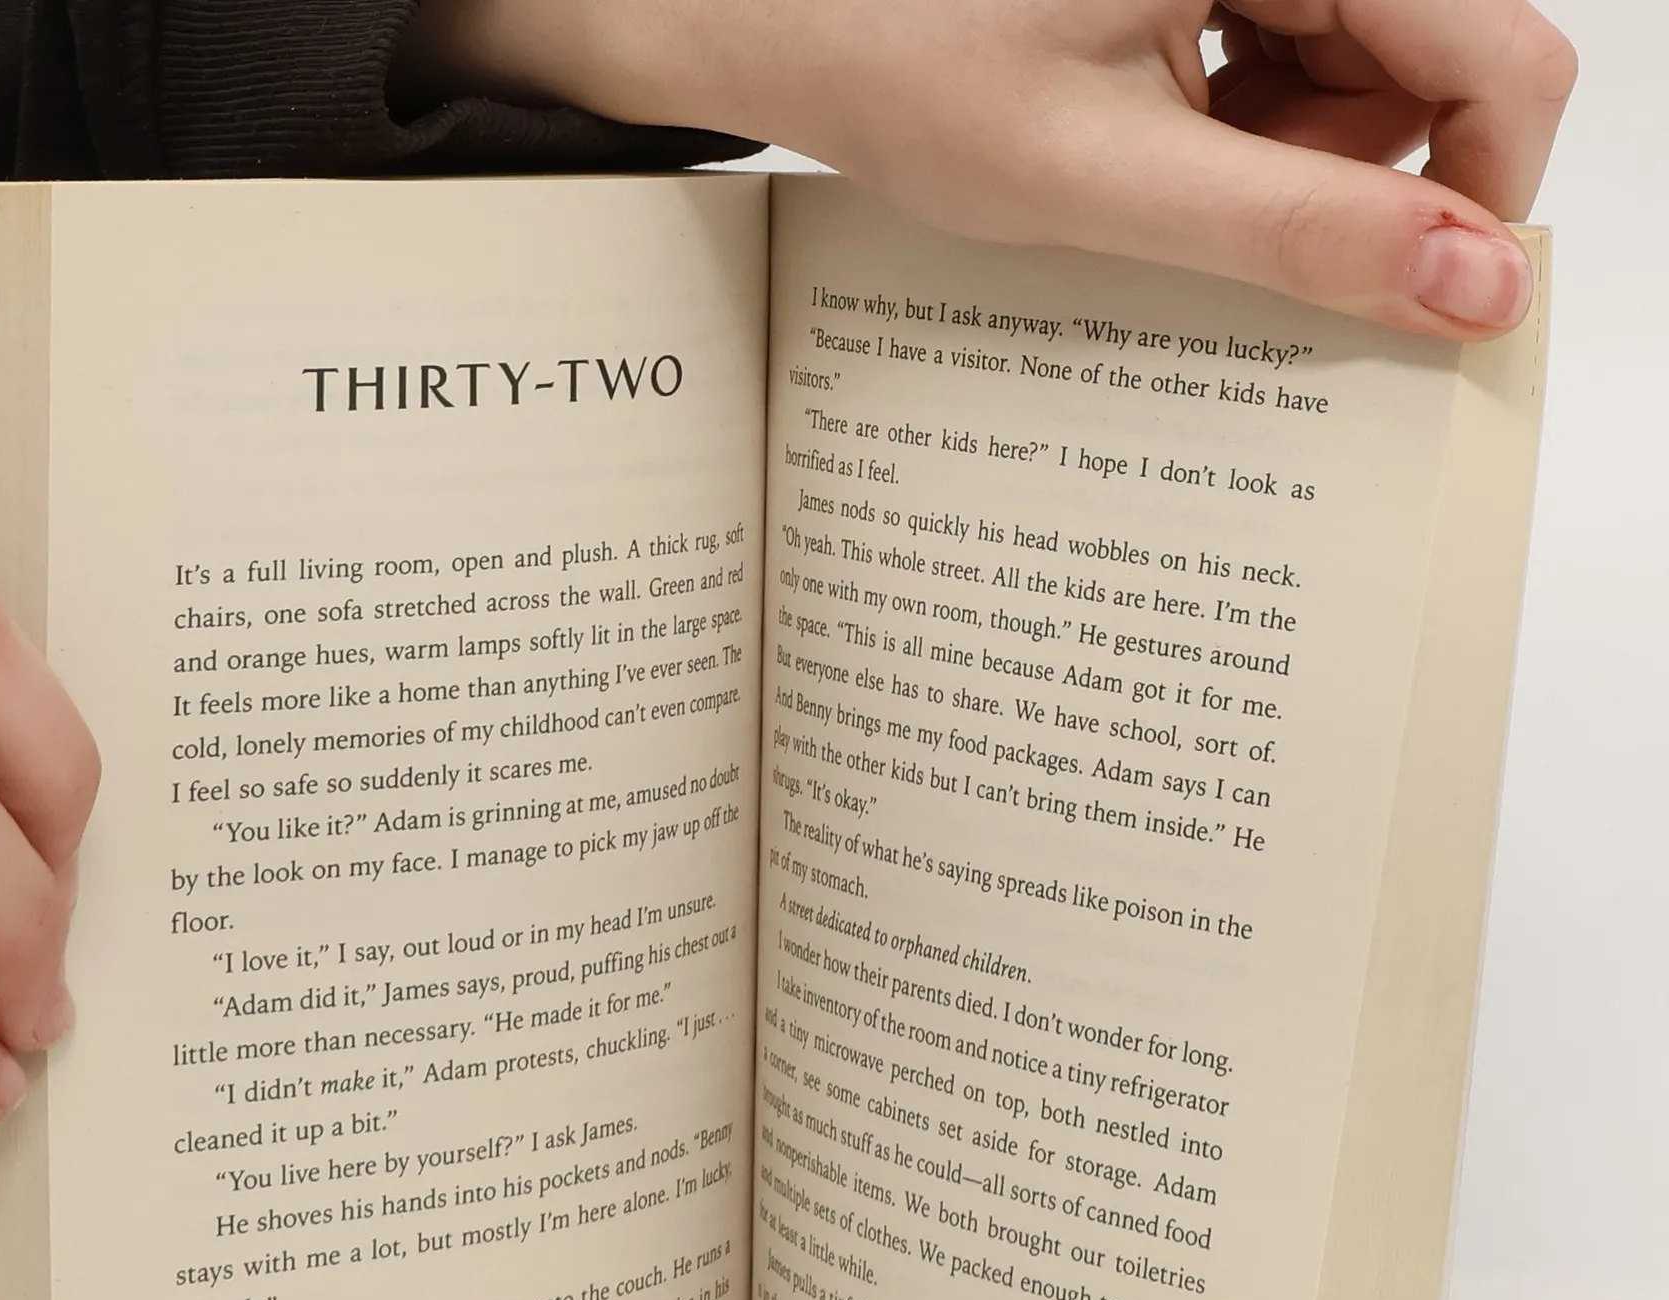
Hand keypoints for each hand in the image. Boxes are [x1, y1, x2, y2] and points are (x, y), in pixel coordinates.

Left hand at [408, 0, 1574, 338]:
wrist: (779, 8)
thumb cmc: (899, 62)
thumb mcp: (1105, 176)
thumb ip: (1298, 233)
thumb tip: (1477, 287)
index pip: (1500, 56)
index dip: (1469, 197)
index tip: (1398, 292)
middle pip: (1434, 58)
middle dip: (1343, 170)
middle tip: (1198, 205)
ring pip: (1366, 60)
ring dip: (1280, 147)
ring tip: (1144, 158)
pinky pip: (1295, 40)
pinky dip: (1239, 114)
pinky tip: (1142, 122)